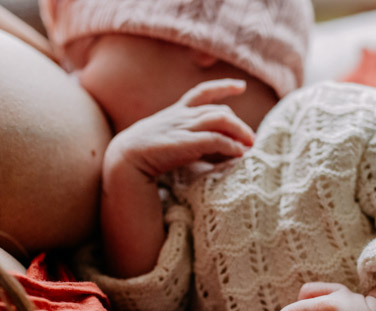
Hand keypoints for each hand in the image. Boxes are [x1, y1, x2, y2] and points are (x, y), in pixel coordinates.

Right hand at [104, 79, 254, 180]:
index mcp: (176, 112)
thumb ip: (182, 138)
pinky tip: (238, 153)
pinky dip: (230, 145)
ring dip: (239, 132)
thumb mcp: (164, 139)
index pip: (202, 92)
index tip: (240, 86)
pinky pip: (215, 139)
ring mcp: (184, 127)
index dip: (223, 87)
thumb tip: (201, 146)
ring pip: (221, 119)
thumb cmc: (143, 154)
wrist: (124, 159)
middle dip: (238, 123)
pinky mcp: (185, 142)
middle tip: (251, 138)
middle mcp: (182, 115)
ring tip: (250, 145)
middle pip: (219, 110)